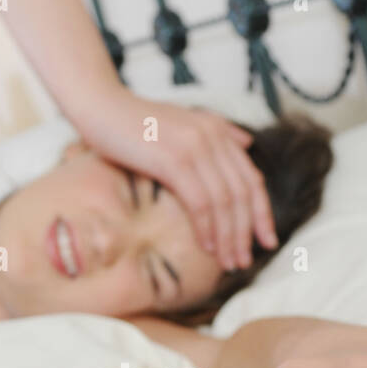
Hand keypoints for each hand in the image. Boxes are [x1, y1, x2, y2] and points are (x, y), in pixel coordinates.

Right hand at [78, 87, 276, 268]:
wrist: (98, 106)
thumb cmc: (133, 122)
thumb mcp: (182, 124)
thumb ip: (216, 132)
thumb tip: (247, 143)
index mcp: (218, 130)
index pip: (252, 179)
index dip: (263, 214)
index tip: (268, 242)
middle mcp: (212, 136)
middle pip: (243, 194)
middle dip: (246, 233)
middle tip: (243, 261)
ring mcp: (195, 146)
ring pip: (224, 202)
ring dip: (228, 237)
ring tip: (227, 261)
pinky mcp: (174, 159)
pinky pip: (200, 202)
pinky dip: (206, 228)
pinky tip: (206, 247)